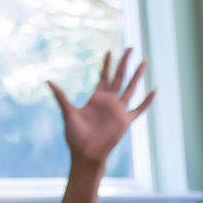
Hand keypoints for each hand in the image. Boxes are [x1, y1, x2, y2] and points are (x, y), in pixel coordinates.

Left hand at [49, 50, 153, 169]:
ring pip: (131, 88)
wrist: (86, 154)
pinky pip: (139, 108)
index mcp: (96, 98)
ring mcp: (119, 110)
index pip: (104, 76)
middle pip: (119, 77)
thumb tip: (48, 80)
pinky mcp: (126, 121)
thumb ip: (61, 96)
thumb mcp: (67, 113)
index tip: (110, 51)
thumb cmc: (75, 137)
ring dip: (138, 75)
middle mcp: (109, 102)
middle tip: (130, 47)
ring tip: (144, 61)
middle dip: (124, 62)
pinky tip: (155, 90)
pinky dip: (147, 100)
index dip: (107, 64)